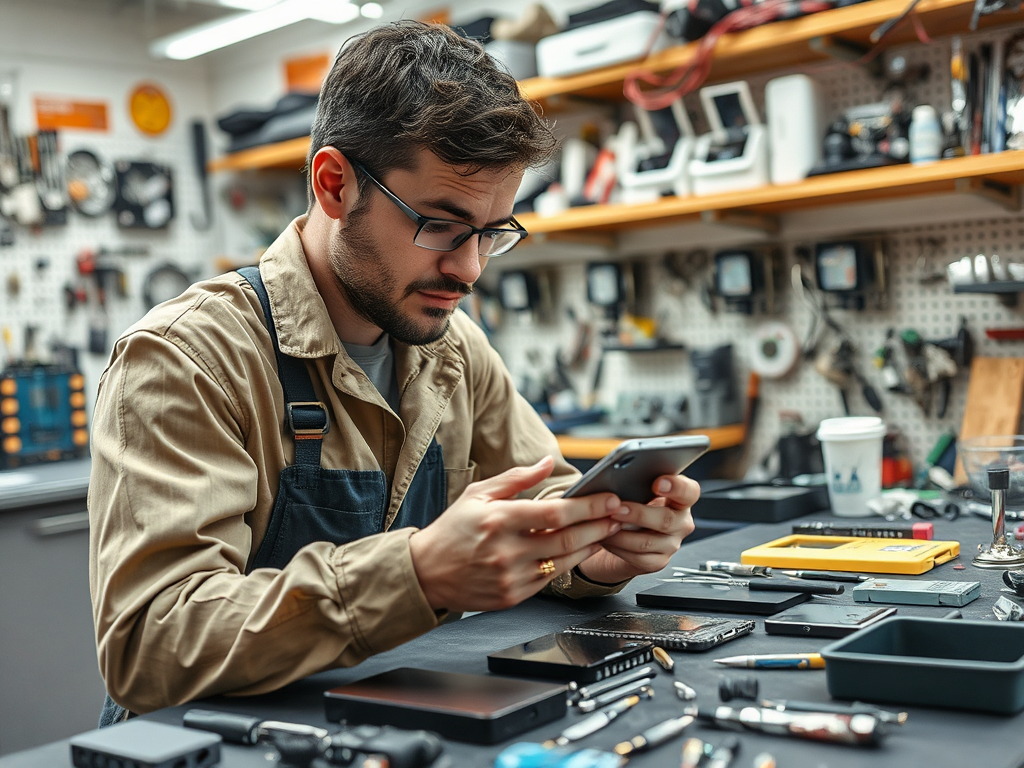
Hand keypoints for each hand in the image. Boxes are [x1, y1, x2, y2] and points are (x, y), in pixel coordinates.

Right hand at [409, 456, 623, 612]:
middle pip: (566, 539)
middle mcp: (506, 551)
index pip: (554, 514)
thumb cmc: (452, 530)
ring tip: (607, 531)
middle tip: (618, 515)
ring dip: (591, 545)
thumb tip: (547, 462)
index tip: (608, 498)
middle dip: (599, 526)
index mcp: (498, 520)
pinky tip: (581, 551)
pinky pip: (551, 580)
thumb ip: (517, 478)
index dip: (587, 507)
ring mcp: (510, 577)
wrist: (426, 573)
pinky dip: (570, 564)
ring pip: (564, 562)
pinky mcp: (512, 596)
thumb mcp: (479, 494)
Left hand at [575, 474, 699, 584]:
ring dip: (621, 533)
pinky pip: (636, 557)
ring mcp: (671, 544)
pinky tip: (605, 537)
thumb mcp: (639, 490)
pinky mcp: (657, 562)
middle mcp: (681, 523)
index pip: (689, 492)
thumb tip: (616, 478)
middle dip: (638, 514)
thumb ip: (636, 483)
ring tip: (604, 523)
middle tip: (617, 509)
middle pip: (666, 520)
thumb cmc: (634, 503)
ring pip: (647, 542)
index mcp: (681, 499)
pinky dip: (617, 546)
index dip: (676, 487)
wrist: (628, 532)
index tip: (657, 483)